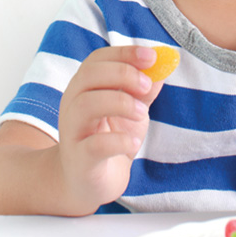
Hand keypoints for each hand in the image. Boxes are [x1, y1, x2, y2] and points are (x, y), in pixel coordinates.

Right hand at [55, 46, 166, 210]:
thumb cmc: (108, 140)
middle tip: (147, 86)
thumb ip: (144, 90)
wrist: (87, 183)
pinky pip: (94, 145)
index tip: (152, 56)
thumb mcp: (132, 112)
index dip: (125, 53)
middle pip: (89, 75)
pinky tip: (133, 143)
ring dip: (120, 103)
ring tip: (141, 113)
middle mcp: (72, 104)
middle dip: (123, 74)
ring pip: (86, 104)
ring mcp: (73, 132)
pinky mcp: (80, 159)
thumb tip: (162, 67)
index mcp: (84, 88)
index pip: (98, 59)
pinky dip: (118, 140)